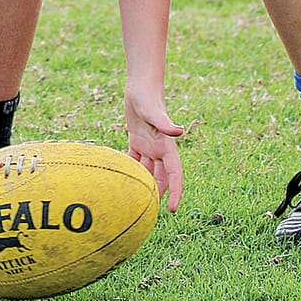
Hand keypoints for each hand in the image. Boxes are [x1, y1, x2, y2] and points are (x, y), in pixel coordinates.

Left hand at [124, 87, 184, 211]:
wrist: (140, 86)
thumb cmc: (149, 98)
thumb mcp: (155, 112)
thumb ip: (165, 123)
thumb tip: (179, 131)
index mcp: (167, 147)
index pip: (175, 174)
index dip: (176, 192)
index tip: (172, 209)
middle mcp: (159, 149)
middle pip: (161, 178)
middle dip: (158, 195)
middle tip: (149, 214)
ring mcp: (148, 146)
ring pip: (147, 171)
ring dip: (143, 184)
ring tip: (135, 202)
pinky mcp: (137, 140)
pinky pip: (134, 160)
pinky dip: (130, 170)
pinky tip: (121, 181)